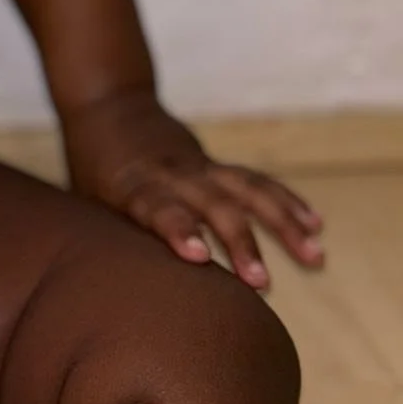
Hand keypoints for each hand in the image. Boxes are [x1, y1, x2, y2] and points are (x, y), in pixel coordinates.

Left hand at [61, 90, 325, 290]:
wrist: (108, 106)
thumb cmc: (92, 171)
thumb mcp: (87, 203)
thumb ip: (106, 240)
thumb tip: (107, 297)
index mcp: (132, 185)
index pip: (156, 207)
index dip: (177, 229)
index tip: (197, 256)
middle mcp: (170, 175)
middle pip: (211, 205)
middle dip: (239, 242)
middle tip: (262, 282)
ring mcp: (198, 168)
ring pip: (246, 190)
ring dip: (282, 223)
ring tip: (315, 256)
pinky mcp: (216, 165)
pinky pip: (256, 182)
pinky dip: (286, 202)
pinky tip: (314, 225)